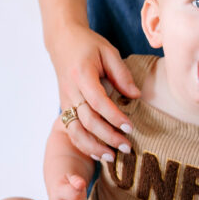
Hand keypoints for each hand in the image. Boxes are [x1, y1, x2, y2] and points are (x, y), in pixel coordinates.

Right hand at [53, 24, 140, 160]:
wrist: (63, 42)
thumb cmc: (88, 45)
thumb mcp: (108, 52)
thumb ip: (122, 74)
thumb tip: (136, 96)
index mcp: (82, 74)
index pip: (98, 101)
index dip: (114, 116)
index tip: (130, 127)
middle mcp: (71, 91)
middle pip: (87, 120)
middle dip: (107, 137)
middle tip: (127, 147)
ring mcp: (65, 100)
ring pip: (75, 130)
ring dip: (93, 146)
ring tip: (112, 157)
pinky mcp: (64, 107)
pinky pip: (72, 130)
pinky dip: (83, 144)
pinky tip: (97, 154)